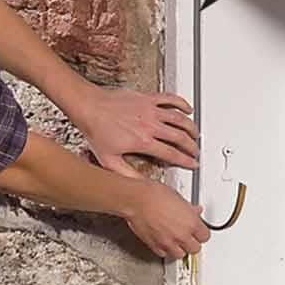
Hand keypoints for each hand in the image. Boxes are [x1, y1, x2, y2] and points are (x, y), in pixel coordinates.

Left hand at [76, 86, 199, 176]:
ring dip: (190, 127)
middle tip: (195, 151)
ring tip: (195, 134)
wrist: (88, 105)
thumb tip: (139, 185)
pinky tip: (187, 109)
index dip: (186, 161)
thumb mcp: (109, 160)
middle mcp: (150, 125)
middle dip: (192, 146)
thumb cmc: (95, 129)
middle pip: (180, 137)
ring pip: (179, 119)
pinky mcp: (147, 98)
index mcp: (143, 142)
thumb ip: (127, 175)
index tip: (192, 164)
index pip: (172, 154)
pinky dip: (182, 103)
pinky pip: (170, 99)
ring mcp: (150, 110)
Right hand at [127, 181, 210, 258]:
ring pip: (181, 255)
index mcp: (191, 223)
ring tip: (177, 241)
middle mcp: (181, 235)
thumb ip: (190, 209)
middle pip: (195, 249)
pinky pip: (164, 254)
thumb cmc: (155, 195)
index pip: (205, 236)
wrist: (137, 200)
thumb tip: (195, 211)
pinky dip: (165, 250)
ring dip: (180, 249)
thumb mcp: (179, 198)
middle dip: (193, 243)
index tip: (199, 231)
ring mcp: (168, 242)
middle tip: (189, 237)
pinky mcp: (155, 246)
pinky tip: (165, 242)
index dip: (202, 233)